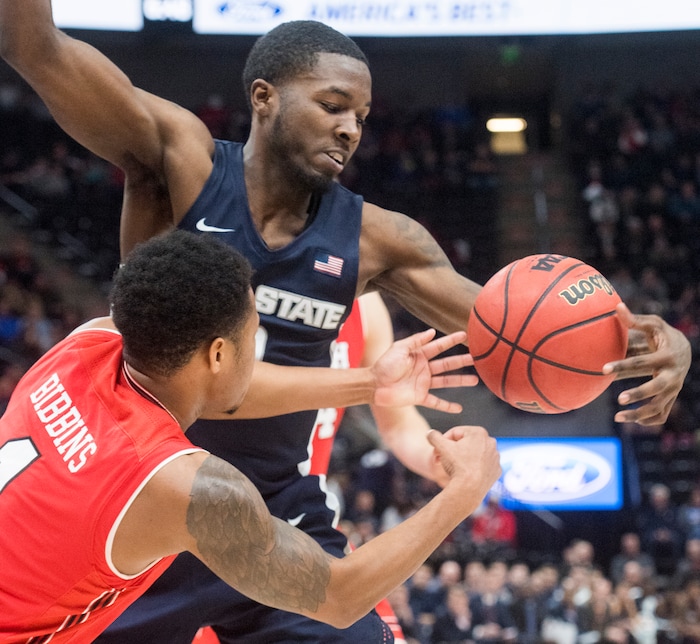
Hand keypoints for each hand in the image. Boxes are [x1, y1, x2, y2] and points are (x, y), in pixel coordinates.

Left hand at [371, 329, 476, 412]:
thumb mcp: (399, 348)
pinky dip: (447, 406)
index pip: (439, 347)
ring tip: (475, 379)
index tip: (464, 335)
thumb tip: (432, 331)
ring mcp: (423, 383)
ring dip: (460, 381)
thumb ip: (416, 341)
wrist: (373, 385)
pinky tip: (459, 408)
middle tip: (476, 358)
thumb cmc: (384, 365)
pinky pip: (436, 402)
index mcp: (419, 355)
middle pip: (447, 364)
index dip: (451, 341)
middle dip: (461, 361)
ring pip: (446, 382)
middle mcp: (424, 368)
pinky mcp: (420, 397)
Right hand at [427, 426, 500, 514]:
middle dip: (455, 448)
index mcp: (478, 433)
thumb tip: (430, 433)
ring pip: (475, 454)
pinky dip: (475, 468)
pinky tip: (467, 473)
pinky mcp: (496, 470)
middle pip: (466, 442)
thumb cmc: (457, 466)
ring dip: (465, 457)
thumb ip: (434, 436)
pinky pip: (483, 466)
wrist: (469, 489)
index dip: (444, 440)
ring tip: (456, 466)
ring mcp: (495, 457)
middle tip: (445, 457)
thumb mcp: (441, 447)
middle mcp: (490, 442)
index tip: (439, 449)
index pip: (456, 432)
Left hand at [602, 303, 690, 424]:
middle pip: (658, 388)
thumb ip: (635, 320)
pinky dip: (648, 420)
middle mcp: (673, 375)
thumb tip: (617, 306)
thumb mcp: (653, 324)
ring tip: (617, 417)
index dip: (623, 365)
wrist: (684, 350)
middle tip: (619, 398)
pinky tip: (630, 420)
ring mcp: (673, 389)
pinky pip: (662, 414)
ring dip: (640, 414)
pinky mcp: (671, 398)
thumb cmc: (662, 335)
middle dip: (639, 394)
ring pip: (660, 407)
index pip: (642, 362)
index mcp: (667, 356)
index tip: (603, 369)